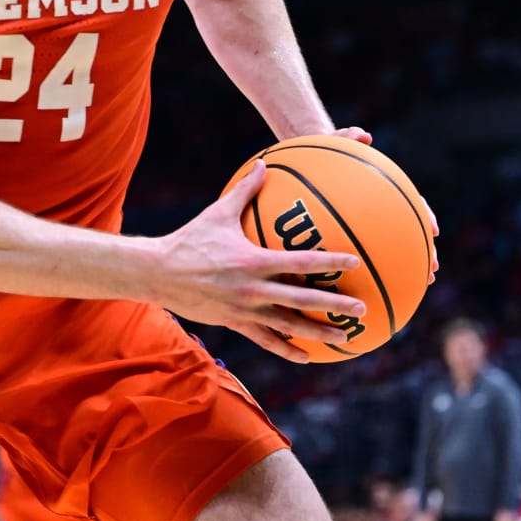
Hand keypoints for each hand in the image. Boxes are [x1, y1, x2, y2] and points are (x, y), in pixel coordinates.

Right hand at [153, 162, 368, 363]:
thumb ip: (245, 190)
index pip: (301, 262)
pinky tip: (305, 356)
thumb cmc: (190, 240)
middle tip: (361, 309)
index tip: (356, 263)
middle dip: (335, 305)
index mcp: (254, 261)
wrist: (159, 273)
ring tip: (344, 339)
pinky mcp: (235, 323)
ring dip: (318, 333)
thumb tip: (265, 164)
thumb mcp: (218, 213)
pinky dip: (286, 348)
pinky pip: (266, 339)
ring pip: (289, 326)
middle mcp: (254, 289)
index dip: (330, 262)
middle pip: (302, 300)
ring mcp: (245, 309)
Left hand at [332, 127, 443, 280]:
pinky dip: (377, 269)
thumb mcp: (334, 142)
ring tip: (420, 286)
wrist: (310, 159)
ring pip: (396, 247)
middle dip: (424, 252)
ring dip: (409, 266)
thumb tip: (361, 134)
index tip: (434, 231)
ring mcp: (371, 221)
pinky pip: (367, 252)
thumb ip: (347, 137)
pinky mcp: (354, 231)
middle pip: (411, 232)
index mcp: (385, 188)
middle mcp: (383, 208)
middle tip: (432, 270)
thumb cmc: (326, 150)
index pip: (412, 202)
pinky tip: (377, 289)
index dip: (425, 216)